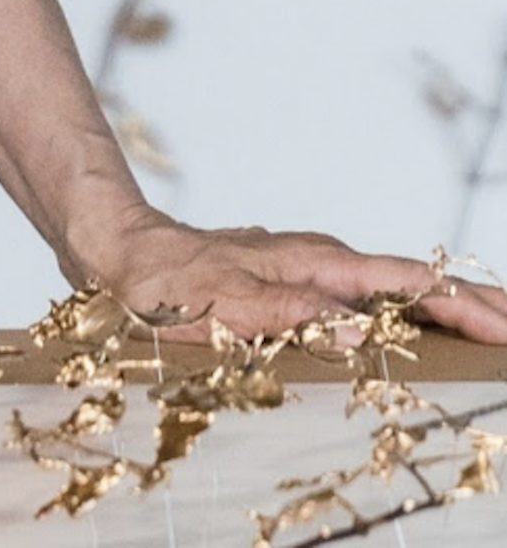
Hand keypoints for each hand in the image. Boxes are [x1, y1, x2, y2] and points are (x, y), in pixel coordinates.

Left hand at [74, 203, 506, 346]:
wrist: (116, 251)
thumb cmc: (164, 282)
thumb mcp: (228, 305)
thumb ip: (296, 317)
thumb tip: (361, 330)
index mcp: (313, 264)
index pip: (405, 283)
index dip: (460, 306)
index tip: (506, 326)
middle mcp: (318, 262)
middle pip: (412, 283)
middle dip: (471, 303)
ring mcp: (305, 271)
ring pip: (390, 290)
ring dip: (442, 310)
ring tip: (490, 332)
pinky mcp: (290, 285)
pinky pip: (362, 299)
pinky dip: (402, 312)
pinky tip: (414, 331)